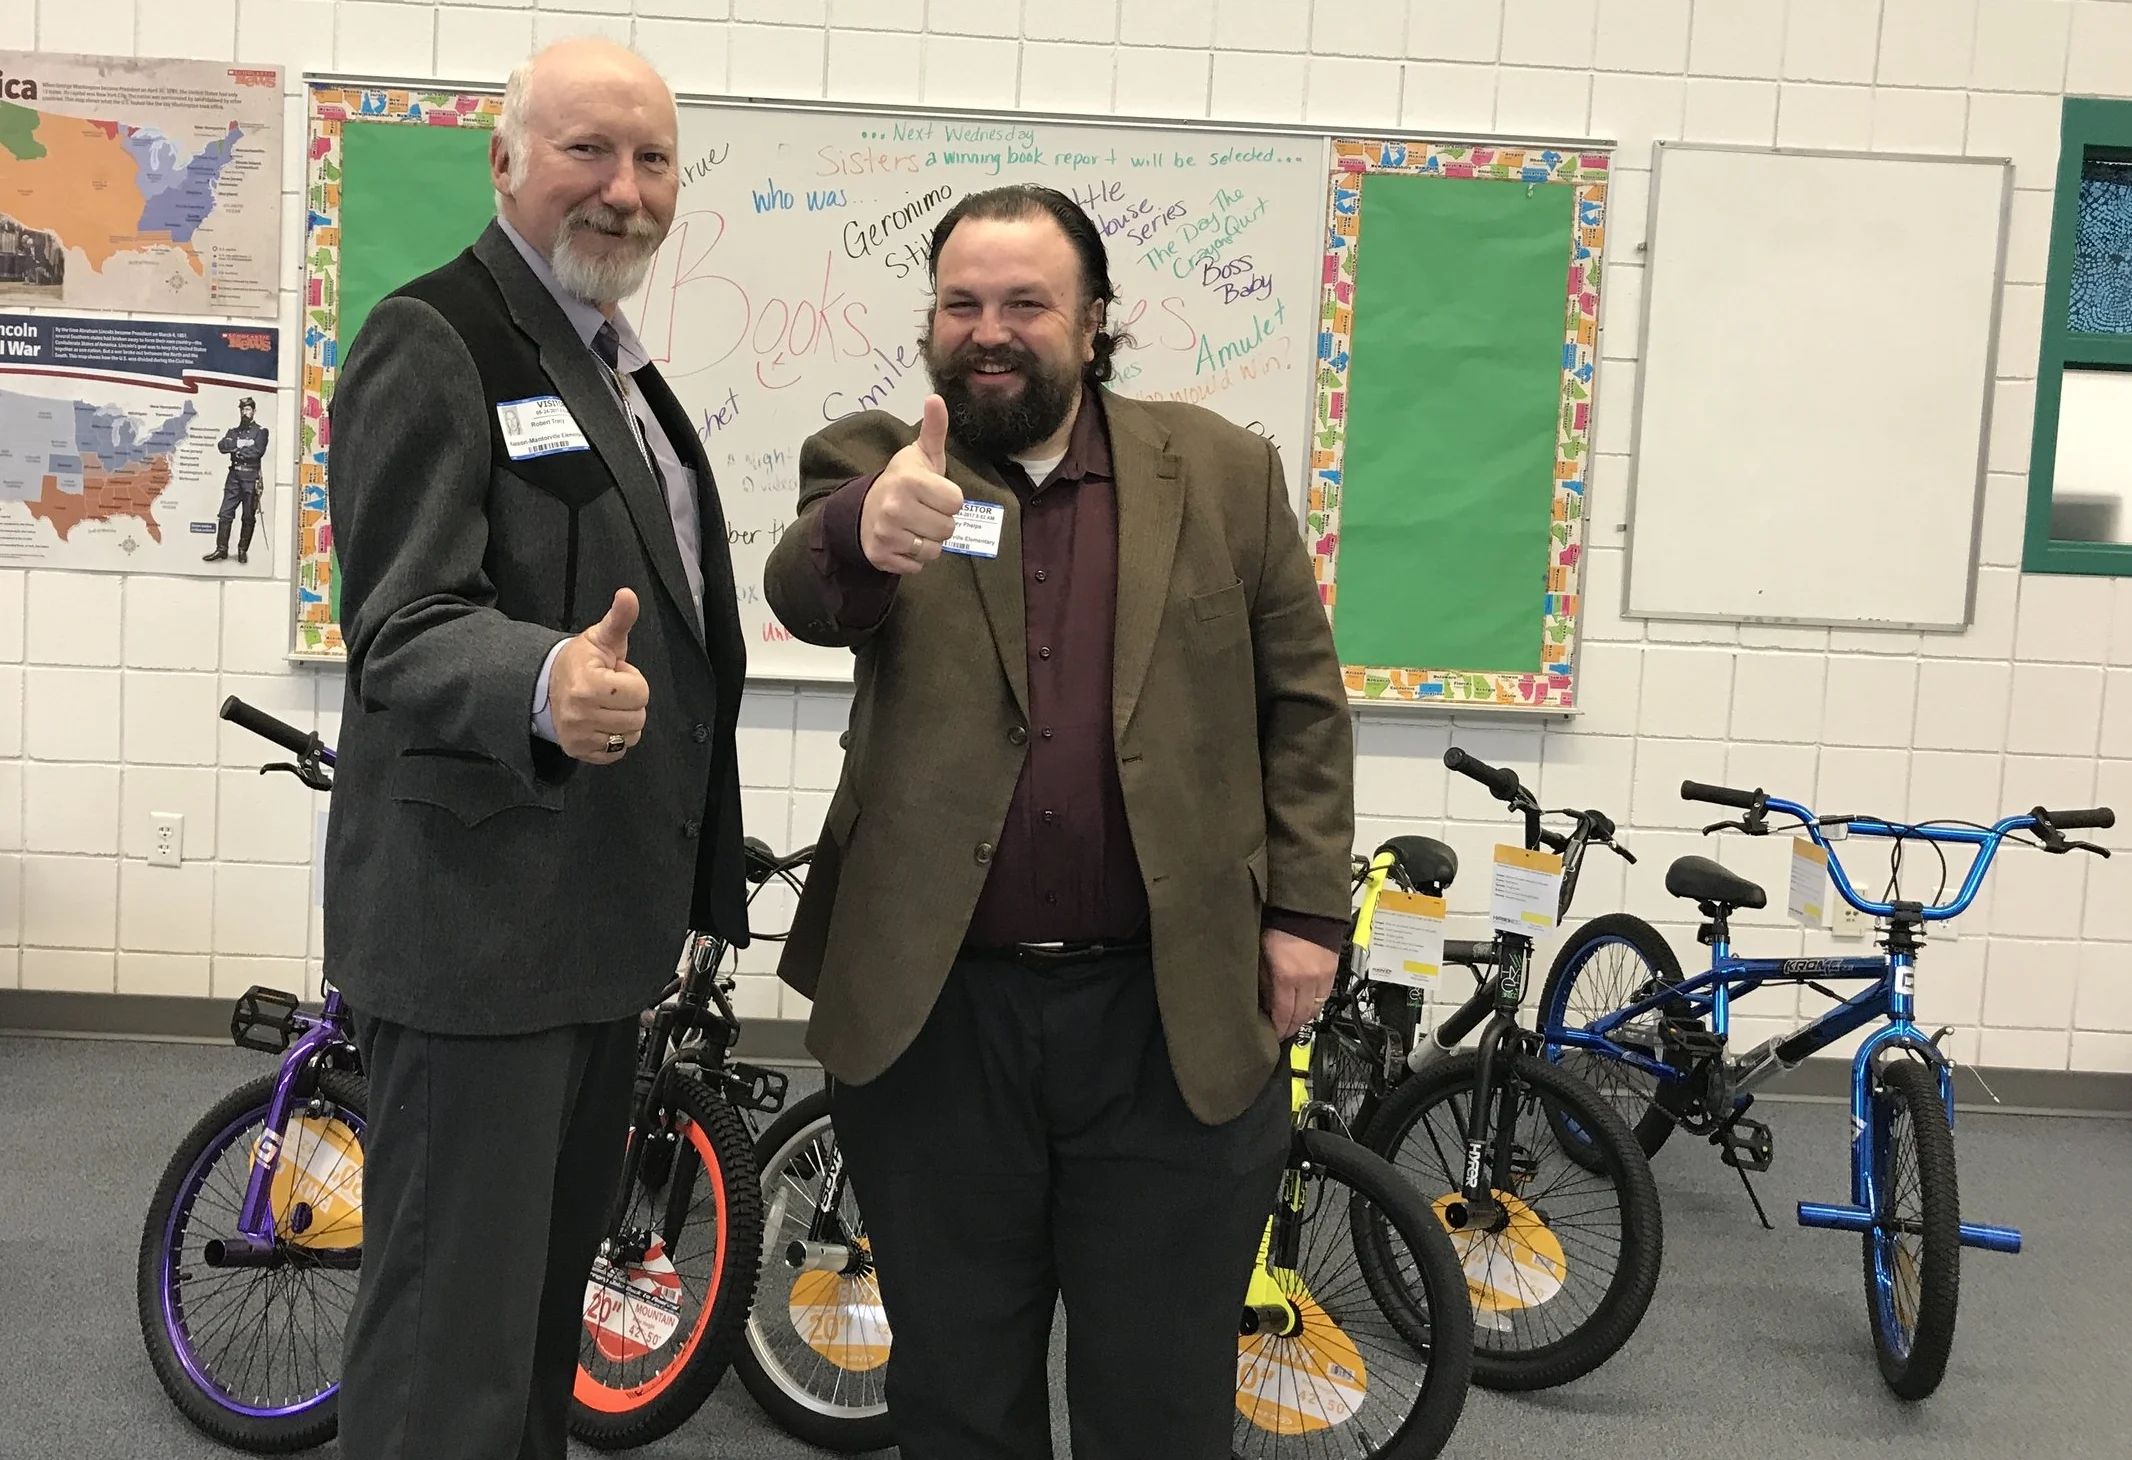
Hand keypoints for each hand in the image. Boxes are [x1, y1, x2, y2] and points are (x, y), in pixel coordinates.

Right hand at [551, 589, 649, 763]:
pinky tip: (602, 721)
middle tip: (610, 690)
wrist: (545, 684)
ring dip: (624, 720)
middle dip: (630, 701)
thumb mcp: (601, 637)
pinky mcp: (578, 751)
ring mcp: (578, 736)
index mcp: (588, 685)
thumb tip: (628, 595)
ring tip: (606, 704)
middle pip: (638, 717)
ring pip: (630, 736)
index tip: (613, 673)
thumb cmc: (580, 660)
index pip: (640, 692)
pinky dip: (615, 739)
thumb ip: (619, 618)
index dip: (632, 679)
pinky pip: (616, 753)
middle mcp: (581, 714)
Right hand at [858, 394, 962, 573]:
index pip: (956, 503)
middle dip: (939, 521)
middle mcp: (896, 508)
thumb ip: (934, 428)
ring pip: (934, 549)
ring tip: (913, 526)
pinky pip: (917, 565)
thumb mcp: (920, 454)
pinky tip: (903, 541)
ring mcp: (886, 534)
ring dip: (928, 541)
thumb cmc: (902, 481)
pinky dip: (913, 557)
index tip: (932, 493)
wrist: (863, 508)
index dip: (948, 499)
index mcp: (910, 481)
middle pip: (948, 528)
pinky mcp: (881, 556)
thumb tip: (936, 398)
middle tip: (922, 511)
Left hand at [1260, 928, 1336, 1040]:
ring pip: (1315, 1009)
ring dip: (1304, 1019)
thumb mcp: (1262, 955)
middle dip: (1290, 1027)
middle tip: (1282, 1033)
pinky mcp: (1332, 970)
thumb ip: (1264, 980)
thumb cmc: (1279, 925)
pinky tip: (1308, 1009)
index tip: (1273, 1035)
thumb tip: (1265, 1001)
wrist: (1305, 908)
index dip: (1278, 1028)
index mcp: (1286, 976)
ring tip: (1294, 1024)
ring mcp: (1322, 976)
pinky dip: (1316, 1006)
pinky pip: (1325, 997)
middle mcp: (1307, 979)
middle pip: (1300, 1015)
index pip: (1283, 1013)